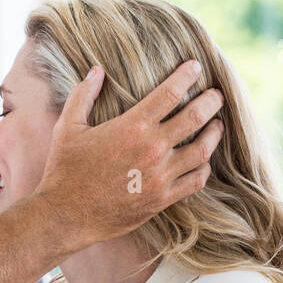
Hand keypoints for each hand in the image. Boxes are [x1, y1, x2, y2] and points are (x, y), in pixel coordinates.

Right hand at [31, 61, 223, 245]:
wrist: (66, 215)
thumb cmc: (65, 170)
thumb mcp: (67, 127)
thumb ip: (83, 95)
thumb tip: (96, 70)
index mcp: (132, 127)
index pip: (170, 93)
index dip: (187, 76)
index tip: (195, 67)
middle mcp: (152, 149)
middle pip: (196, 117)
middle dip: (211, 101)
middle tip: (217, 95)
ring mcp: (160, 176)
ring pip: (202, 150)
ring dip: (214, 134)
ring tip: (217, 125)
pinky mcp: (161, 199)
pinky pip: (195, 181)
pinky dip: (203, 168)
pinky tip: (203, 161)